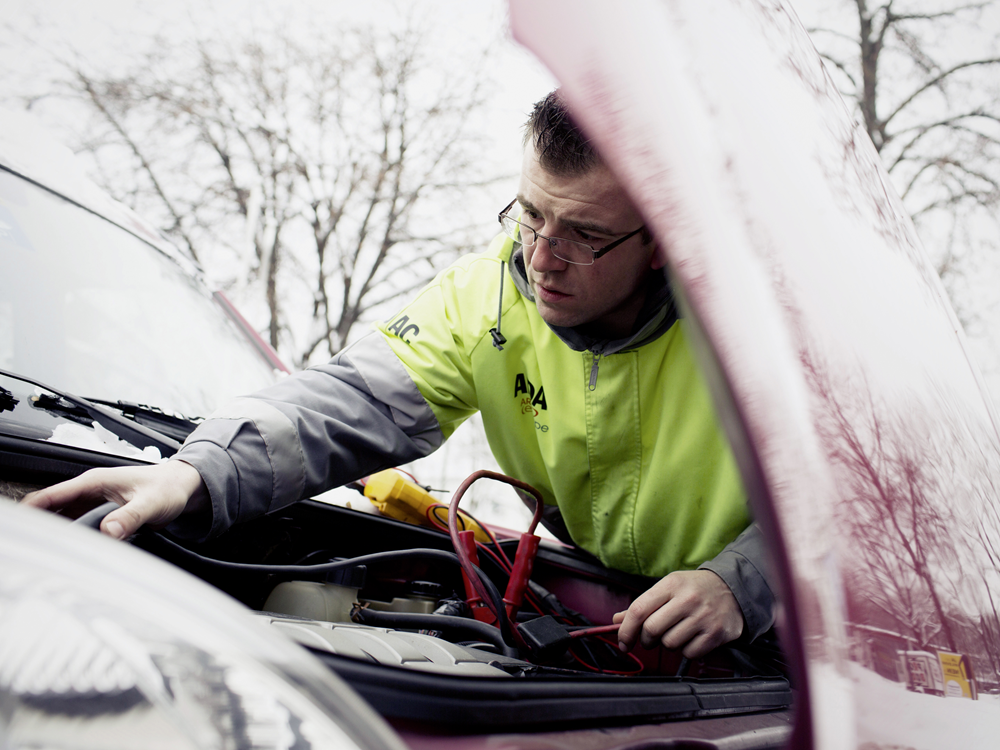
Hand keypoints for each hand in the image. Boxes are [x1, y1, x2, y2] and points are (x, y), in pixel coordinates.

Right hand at [21, 460, 206, 539]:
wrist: (183, 486)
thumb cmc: (169, 487)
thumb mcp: (151, 503)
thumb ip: (130, 516)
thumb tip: (109, 530)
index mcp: (96, 482)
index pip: (53, 494)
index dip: (33, 508)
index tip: (20, 526)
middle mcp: (91, 491)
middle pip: (52, 508)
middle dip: (39, 524)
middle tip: (32, 546)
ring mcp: (94, 502)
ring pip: (63, 518)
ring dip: (54, 532)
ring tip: (45, 553)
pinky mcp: (101, 514)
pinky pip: (77, 525)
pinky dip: (69, 535)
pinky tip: (66, 551)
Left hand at [613, 569, 742, 658]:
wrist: (734, 589)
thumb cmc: (694, 589)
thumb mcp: (669, 587)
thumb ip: (643, 604)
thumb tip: (617, 621)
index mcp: (671, 584)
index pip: (639, 610)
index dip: (626, 630)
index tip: (623, 641)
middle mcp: (687, 599)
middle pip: (652, 630)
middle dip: (646, 639)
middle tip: (651, 638)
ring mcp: (703, 617)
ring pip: (670, 644)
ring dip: (668, 644)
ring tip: (677, 632)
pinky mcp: (716, 634)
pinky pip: (689, 654)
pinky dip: (686, 651)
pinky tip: (691, 638)